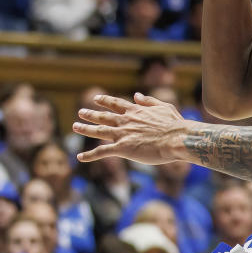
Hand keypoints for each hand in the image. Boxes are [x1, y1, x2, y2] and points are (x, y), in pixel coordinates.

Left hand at [73, 93, 193, 164]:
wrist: (176, 139)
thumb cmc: (175, 124)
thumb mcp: (164, 106)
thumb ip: (149, 101)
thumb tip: (136, 95)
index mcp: (136, 111)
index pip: (116, 104)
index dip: (105, 101)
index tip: (96, 98)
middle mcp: (126, 121)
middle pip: (104, 116)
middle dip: (91, 114)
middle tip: (81, 112)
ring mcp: (122, 134)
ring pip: (98, 131)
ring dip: (85, 129)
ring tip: (75, 126)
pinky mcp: (122, 148)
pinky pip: (102, 151)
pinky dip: (90, 155)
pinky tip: (80, 157)